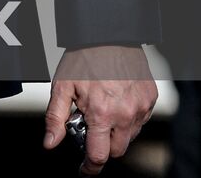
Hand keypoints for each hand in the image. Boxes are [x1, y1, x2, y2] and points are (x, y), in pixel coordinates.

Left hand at [43, 45, 156, 174]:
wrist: (107, 36)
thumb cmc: (84, 58)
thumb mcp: (62, 86)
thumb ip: (56, 118)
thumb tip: (50, 143)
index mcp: (101, 114)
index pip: (99, 156)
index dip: (90, 167)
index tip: (84, 169)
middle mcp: (125, 115)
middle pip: (116, 150)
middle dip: (102, 146)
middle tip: (89, 127)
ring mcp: (141, 108)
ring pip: (129, 137)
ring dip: (115, 132)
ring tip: (101, 109)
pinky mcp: (150, 100)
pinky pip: (140, 120)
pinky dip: (128, 118)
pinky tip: (115, 102)